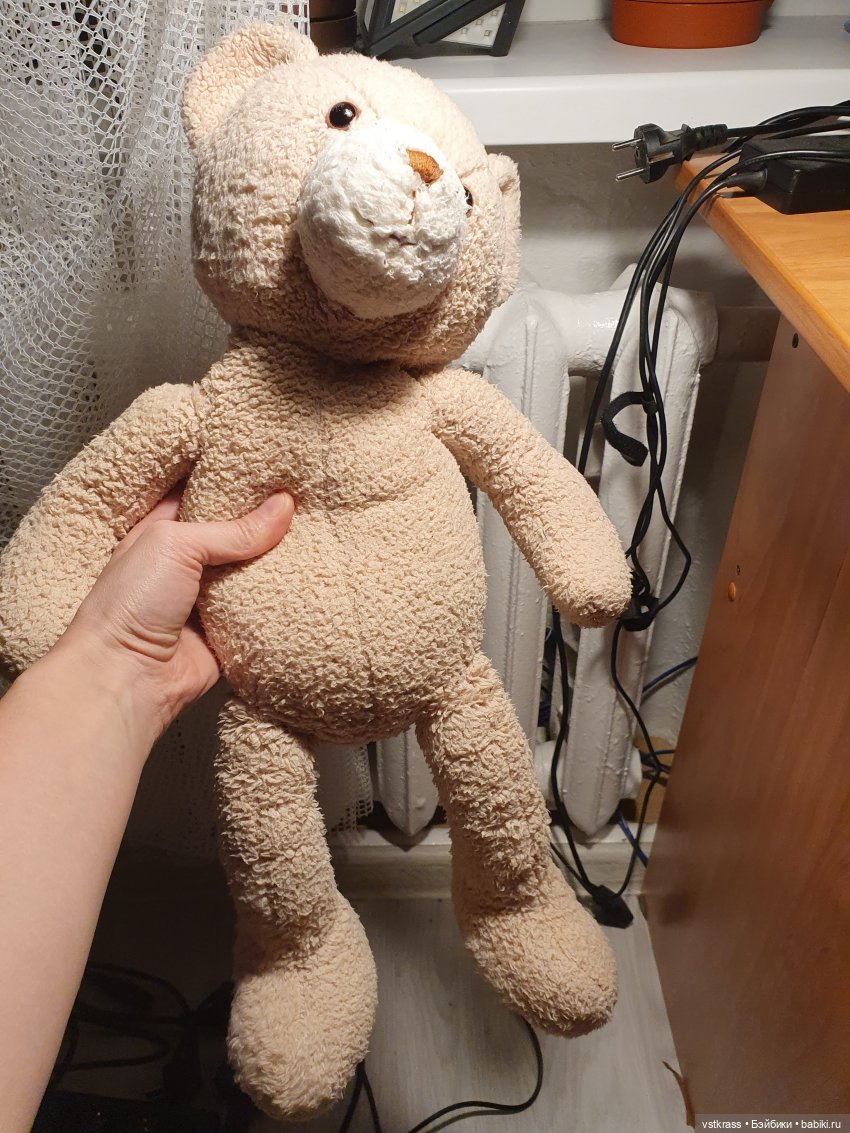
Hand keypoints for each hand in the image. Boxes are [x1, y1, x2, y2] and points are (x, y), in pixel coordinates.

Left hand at [56, 489, 293, 734]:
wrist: (128, 677)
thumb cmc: (130, 604)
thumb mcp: (174, 544)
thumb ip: (231, 529)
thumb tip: (282, 507)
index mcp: (162, 532)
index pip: (201, 495)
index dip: (231, 480)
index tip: (269, 465)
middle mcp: (185, 563)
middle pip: (234, 533)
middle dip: (264, 519)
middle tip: (302, 494)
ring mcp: (208, 598)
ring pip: (253, 570)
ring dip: (279, 558)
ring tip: (316, 530)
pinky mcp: (230, 630)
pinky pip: (263, 608)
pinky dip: (283, 598)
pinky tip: (311, 577)